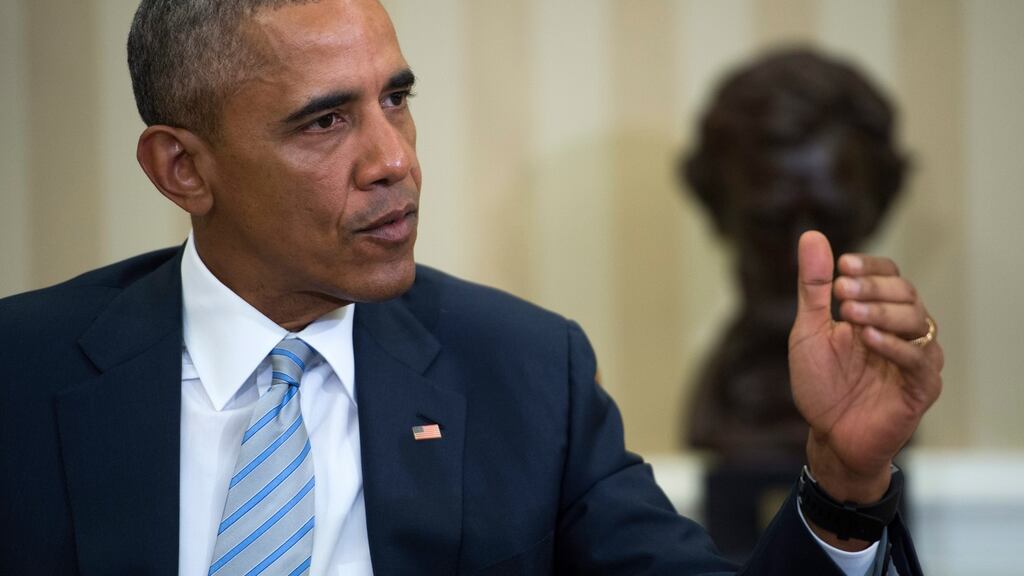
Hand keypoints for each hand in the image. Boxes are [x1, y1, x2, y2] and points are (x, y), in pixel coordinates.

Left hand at [789, 232, 942, 530]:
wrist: (829, 436)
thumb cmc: (822, 384)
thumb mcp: (809, 331)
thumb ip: (812, 288)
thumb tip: (811, 235)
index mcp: (878, 312)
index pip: (888, 274)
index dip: (870, 268)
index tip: (842, 267)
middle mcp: (903, 330)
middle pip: (905, 293)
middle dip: (872, 288)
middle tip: (839, 292)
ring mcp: (916, 358)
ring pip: (917, 320)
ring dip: (882, 312)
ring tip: (849, 315)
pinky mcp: (921, 387)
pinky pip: (918, 359)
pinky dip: (894, 345)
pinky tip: (868, 339)